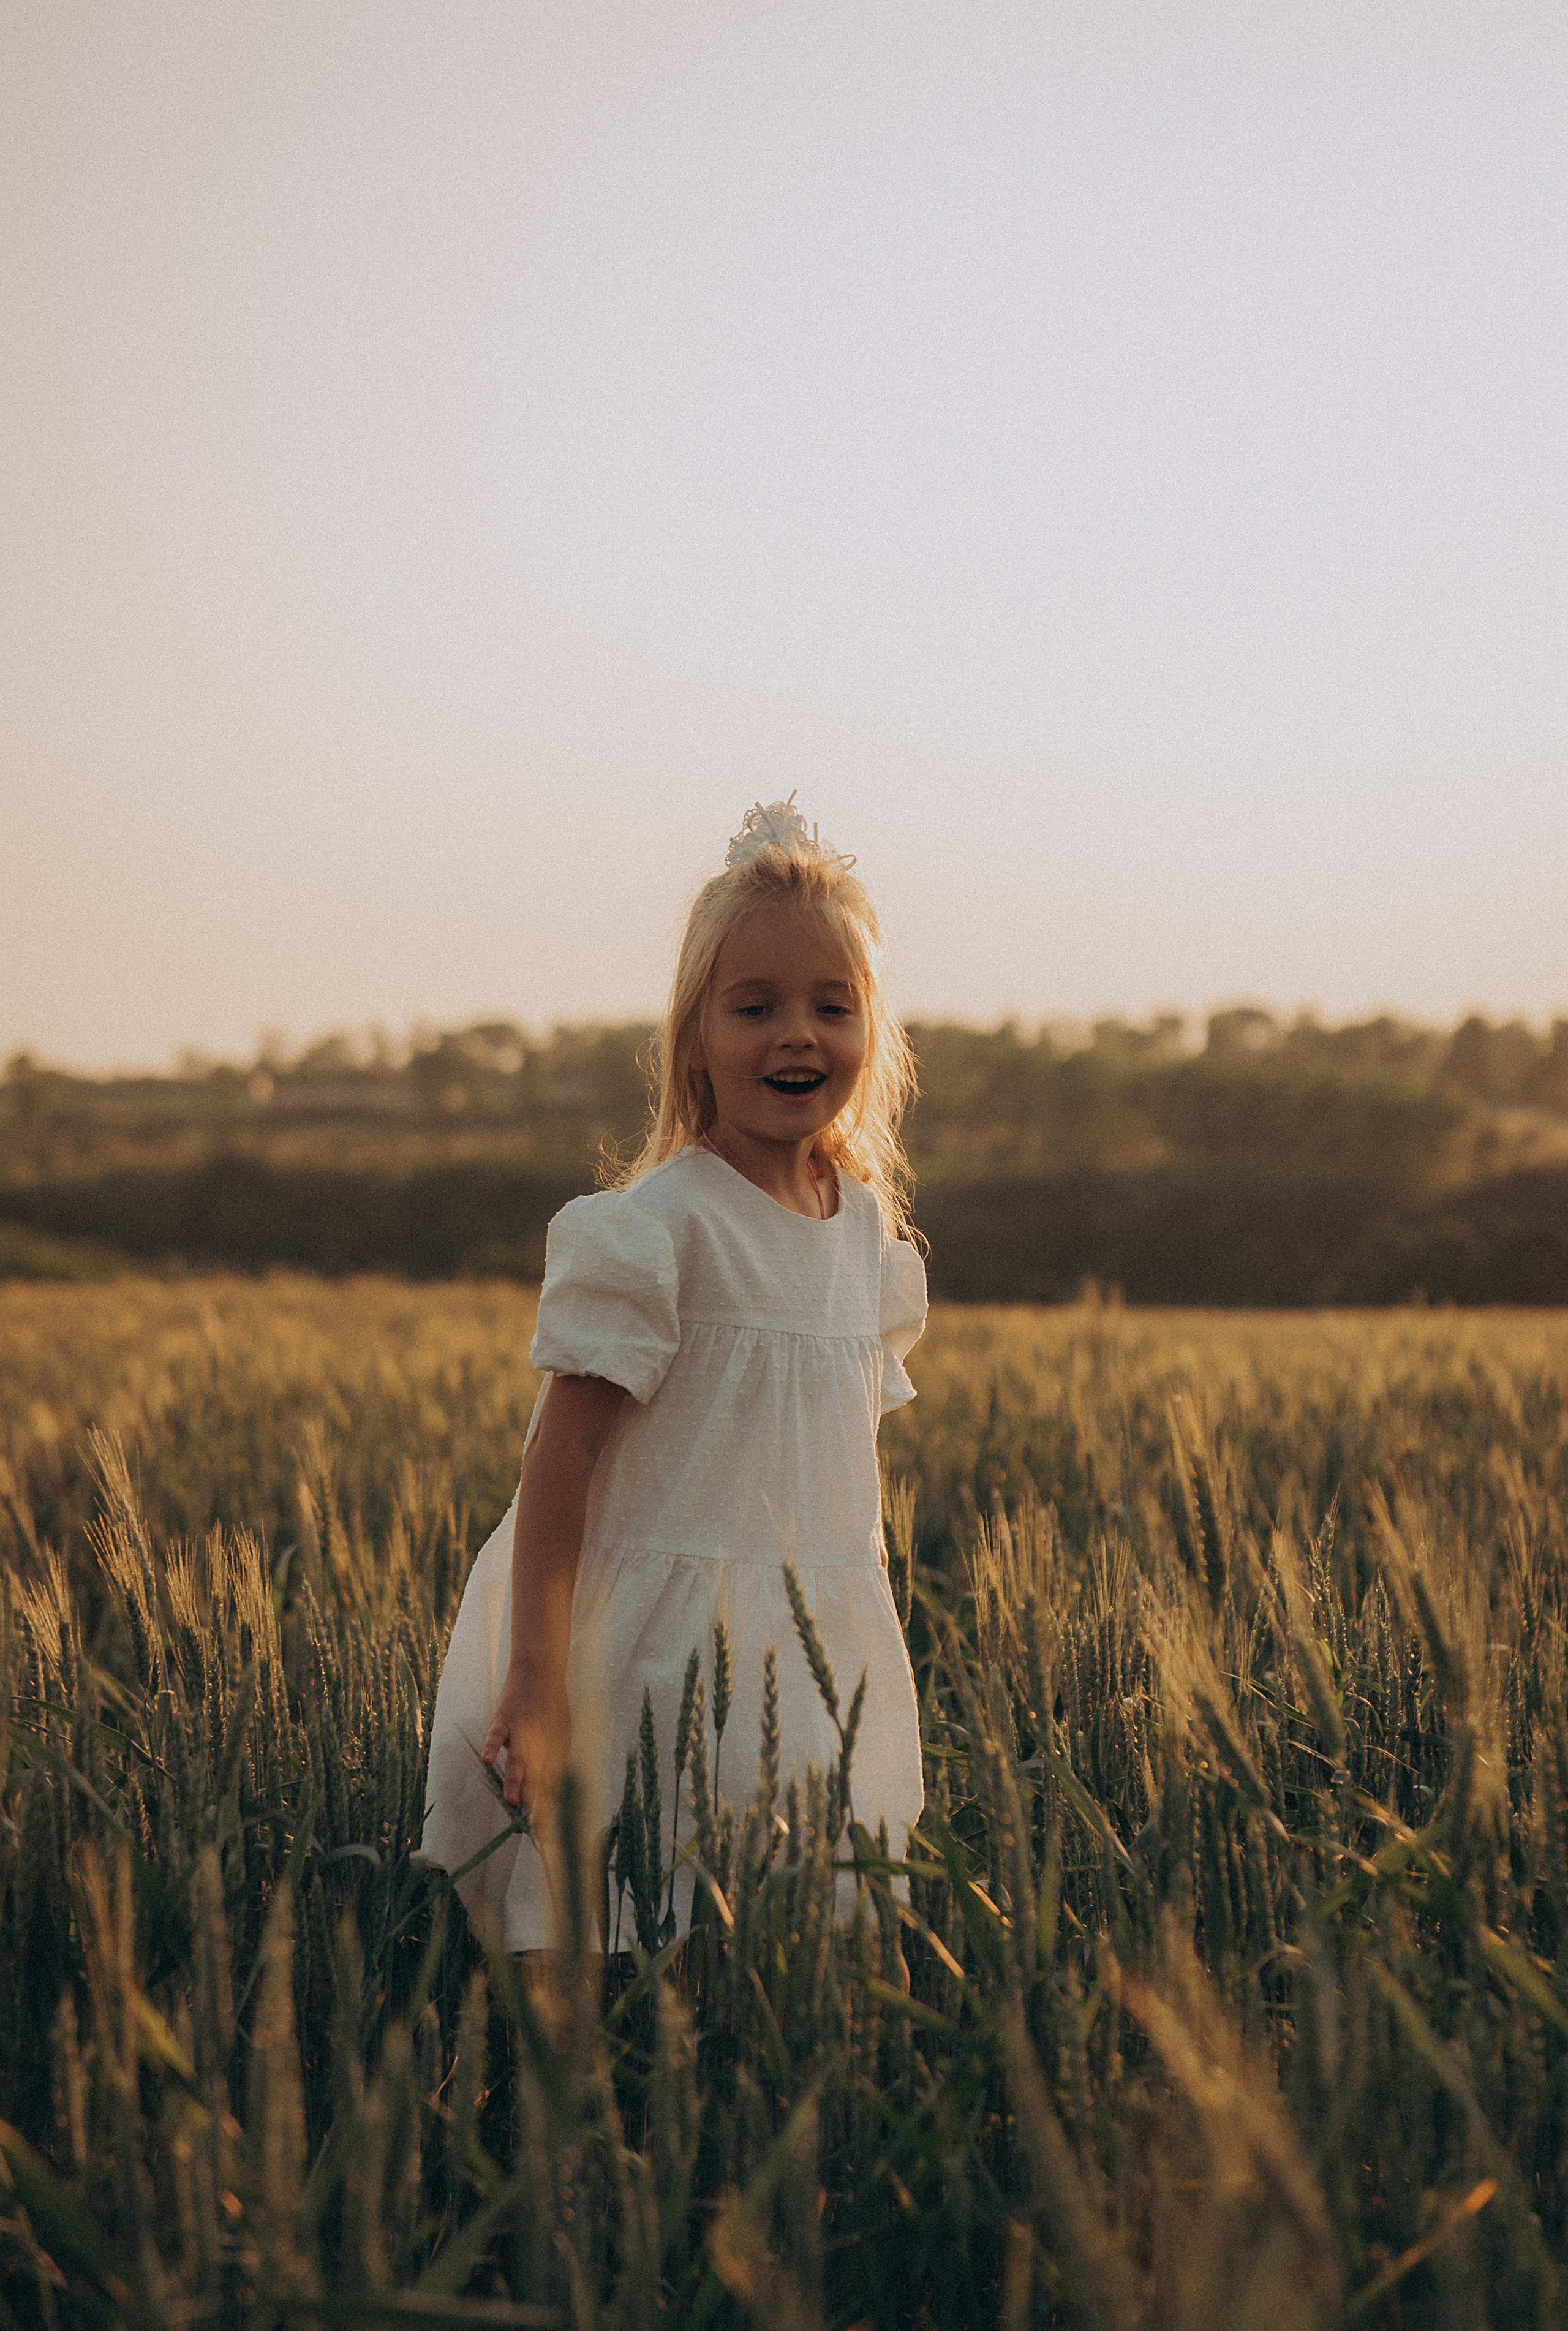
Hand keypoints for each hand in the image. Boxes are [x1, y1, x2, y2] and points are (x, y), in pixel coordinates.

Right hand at [480, 1660, 569, 1821]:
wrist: (541, 1671)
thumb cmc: (551, 1707)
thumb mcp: (560, 1735)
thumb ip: (554, 1762)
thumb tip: (554, 1793)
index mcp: (552, 1753)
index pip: (551, 1787)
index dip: (547, 1810)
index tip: (545, 1835)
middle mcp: (539, 1746)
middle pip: (537, 1778)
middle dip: (535, 1803)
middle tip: (533, 1828)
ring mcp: (521, 1732)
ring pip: (519, 1760)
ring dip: (517, 1781)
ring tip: (513, 1801)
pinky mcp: (505, 1718)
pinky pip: (497, 1736)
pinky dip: (493, 1747)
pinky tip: (489, 1762)